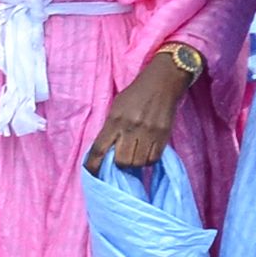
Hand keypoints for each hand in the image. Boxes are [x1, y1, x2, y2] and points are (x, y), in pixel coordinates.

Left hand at [87, 50, 195, 173]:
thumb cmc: (135, 95)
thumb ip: (110, 128)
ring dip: (135, 164)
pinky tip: (146, 154)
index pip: (99, 148)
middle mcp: (131, 128)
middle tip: (121, 159)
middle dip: (119, 164)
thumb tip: (105, 151)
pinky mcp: (164, 135)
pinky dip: (148, 161)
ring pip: (138, 163)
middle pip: (122, 161)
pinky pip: (154, 158)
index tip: (91, 173)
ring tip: (134, 156)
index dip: (93, 164)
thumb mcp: (116, 108)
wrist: (162, 83)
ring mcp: (149, 132)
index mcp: (115, 120)